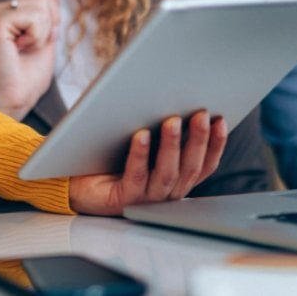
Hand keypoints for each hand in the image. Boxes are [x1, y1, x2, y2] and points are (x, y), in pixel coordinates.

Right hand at [0, 0, 59, 118]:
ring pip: (41, 4)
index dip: (50, 19)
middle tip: (29, 47)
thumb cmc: (26, 78)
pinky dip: (36, 36)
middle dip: (47, 24)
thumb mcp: (45, 38)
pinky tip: (19, 49)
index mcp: (5, 13)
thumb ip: (47, 13)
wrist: (14, 100)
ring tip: (24, 49)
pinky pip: (34, 16)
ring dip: (42, 32)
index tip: (35, 43)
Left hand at [67, 110, 227, 214]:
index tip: (221, 119)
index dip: (215, 144)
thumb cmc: (110, 156)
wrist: (76, 181)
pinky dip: (140, 155)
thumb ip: (161, 129)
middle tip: (201, 114)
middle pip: (190, 168)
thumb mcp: (142, 141)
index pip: (204, 165)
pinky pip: (135, 176)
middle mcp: (165, 192)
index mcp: (175, 179)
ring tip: (172, 120)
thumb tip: (177, 97)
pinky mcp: (123, 199)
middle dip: (198, 140)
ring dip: (172, 146)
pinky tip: (141, 135)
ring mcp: (146, 198)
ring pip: (167, 174)